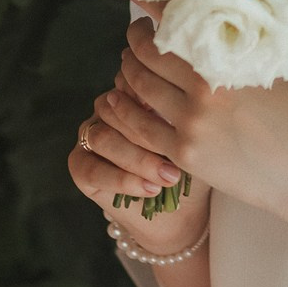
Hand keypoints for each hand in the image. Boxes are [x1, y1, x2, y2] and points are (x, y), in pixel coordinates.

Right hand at [67, 2, 206, 250]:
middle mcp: (111, 104)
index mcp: (139, 85)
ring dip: (139, 158)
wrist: (183, 213)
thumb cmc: (203, 163)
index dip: (158, 91)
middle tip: (181, 147)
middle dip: (149, 127)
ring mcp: (92, 132)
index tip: (189, 109)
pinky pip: (91, 167)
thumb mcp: (207, 128)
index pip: (136, 74)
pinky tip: (151, 189)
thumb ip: (198, 100)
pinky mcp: (80, 165)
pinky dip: (123, 179)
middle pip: (117, 102)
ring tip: (171, 177)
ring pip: (105, 135)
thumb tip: (207, 76)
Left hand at [116, 14, 287, 240]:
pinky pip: (138, 126)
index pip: (175, 20)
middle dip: (137, 38)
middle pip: (148, 52)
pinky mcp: (183, 152)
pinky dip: (124, 108)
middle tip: (139, 32)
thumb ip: (237, 42)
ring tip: (131, 61)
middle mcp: (203, 87)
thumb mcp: (271, 65)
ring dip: (127, 69)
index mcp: (228, 58)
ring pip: (138, 85)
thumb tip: (212, 13)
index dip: (152, 6)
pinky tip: (122, 99)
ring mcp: (190, 122)